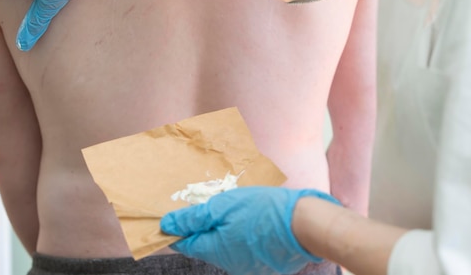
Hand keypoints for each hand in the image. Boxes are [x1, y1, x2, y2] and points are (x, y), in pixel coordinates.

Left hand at [160, 187, 339, 274]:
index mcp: (214, 249)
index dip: (177, 229)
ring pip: (225, 246)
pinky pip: (243, 248)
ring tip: (231, 208)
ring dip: (223, 230)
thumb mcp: (222, 206)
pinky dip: (240, 235)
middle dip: (202, 226)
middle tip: (207, 204)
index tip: (173, 215)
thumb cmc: (261, 210)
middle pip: (205, 244)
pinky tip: (248, 219)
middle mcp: (227, 263)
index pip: (185, 243)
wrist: (304, 225)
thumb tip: (167, 224)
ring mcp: (246, 265)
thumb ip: (194, 217)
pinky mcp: (262, 263)